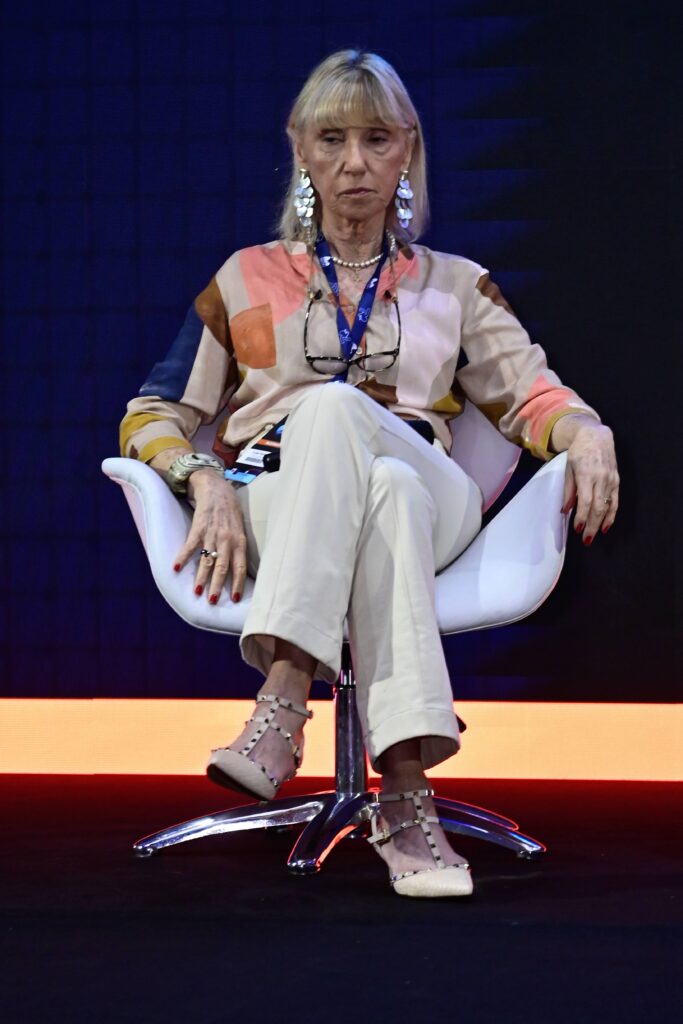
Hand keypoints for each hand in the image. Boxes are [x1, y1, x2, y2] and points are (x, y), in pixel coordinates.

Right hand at [173, 469, 246, 602]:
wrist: (217, 488)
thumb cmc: (231, 511)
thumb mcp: (241, 529)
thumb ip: (239, 548)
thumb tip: (240, 570)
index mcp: (239, 541)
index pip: (240, 567)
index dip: (238, 584)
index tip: (235, 599)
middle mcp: (226, 540)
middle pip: (222, 567)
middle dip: (217, 586)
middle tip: (213, 601)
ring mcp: (212, 534)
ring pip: (207, 560)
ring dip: (201, 578)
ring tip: (197, 592)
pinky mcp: (198, 527)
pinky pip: (190, 546)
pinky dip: (182, 557)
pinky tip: (175, 567)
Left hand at [555, 419, 619, 544]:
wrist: (596, 436)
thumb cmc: (578, 453)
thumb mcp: (568, 469)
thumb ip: (568, 490)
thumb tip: (565, 510)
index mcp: (586, 474)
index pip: (585, 501)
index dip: (582, 517)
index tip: (577, 529)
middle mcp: (601, 478)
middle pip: (597, 507)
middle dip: (592, 525)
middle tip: (586, 540)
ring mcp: (611, 480)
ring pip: (608, 506)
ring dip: (601, 523)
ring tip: (594, 536)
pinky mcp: (617, 481)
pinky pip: (615, 501)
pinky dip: (611, 515)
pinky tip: (606, 525)